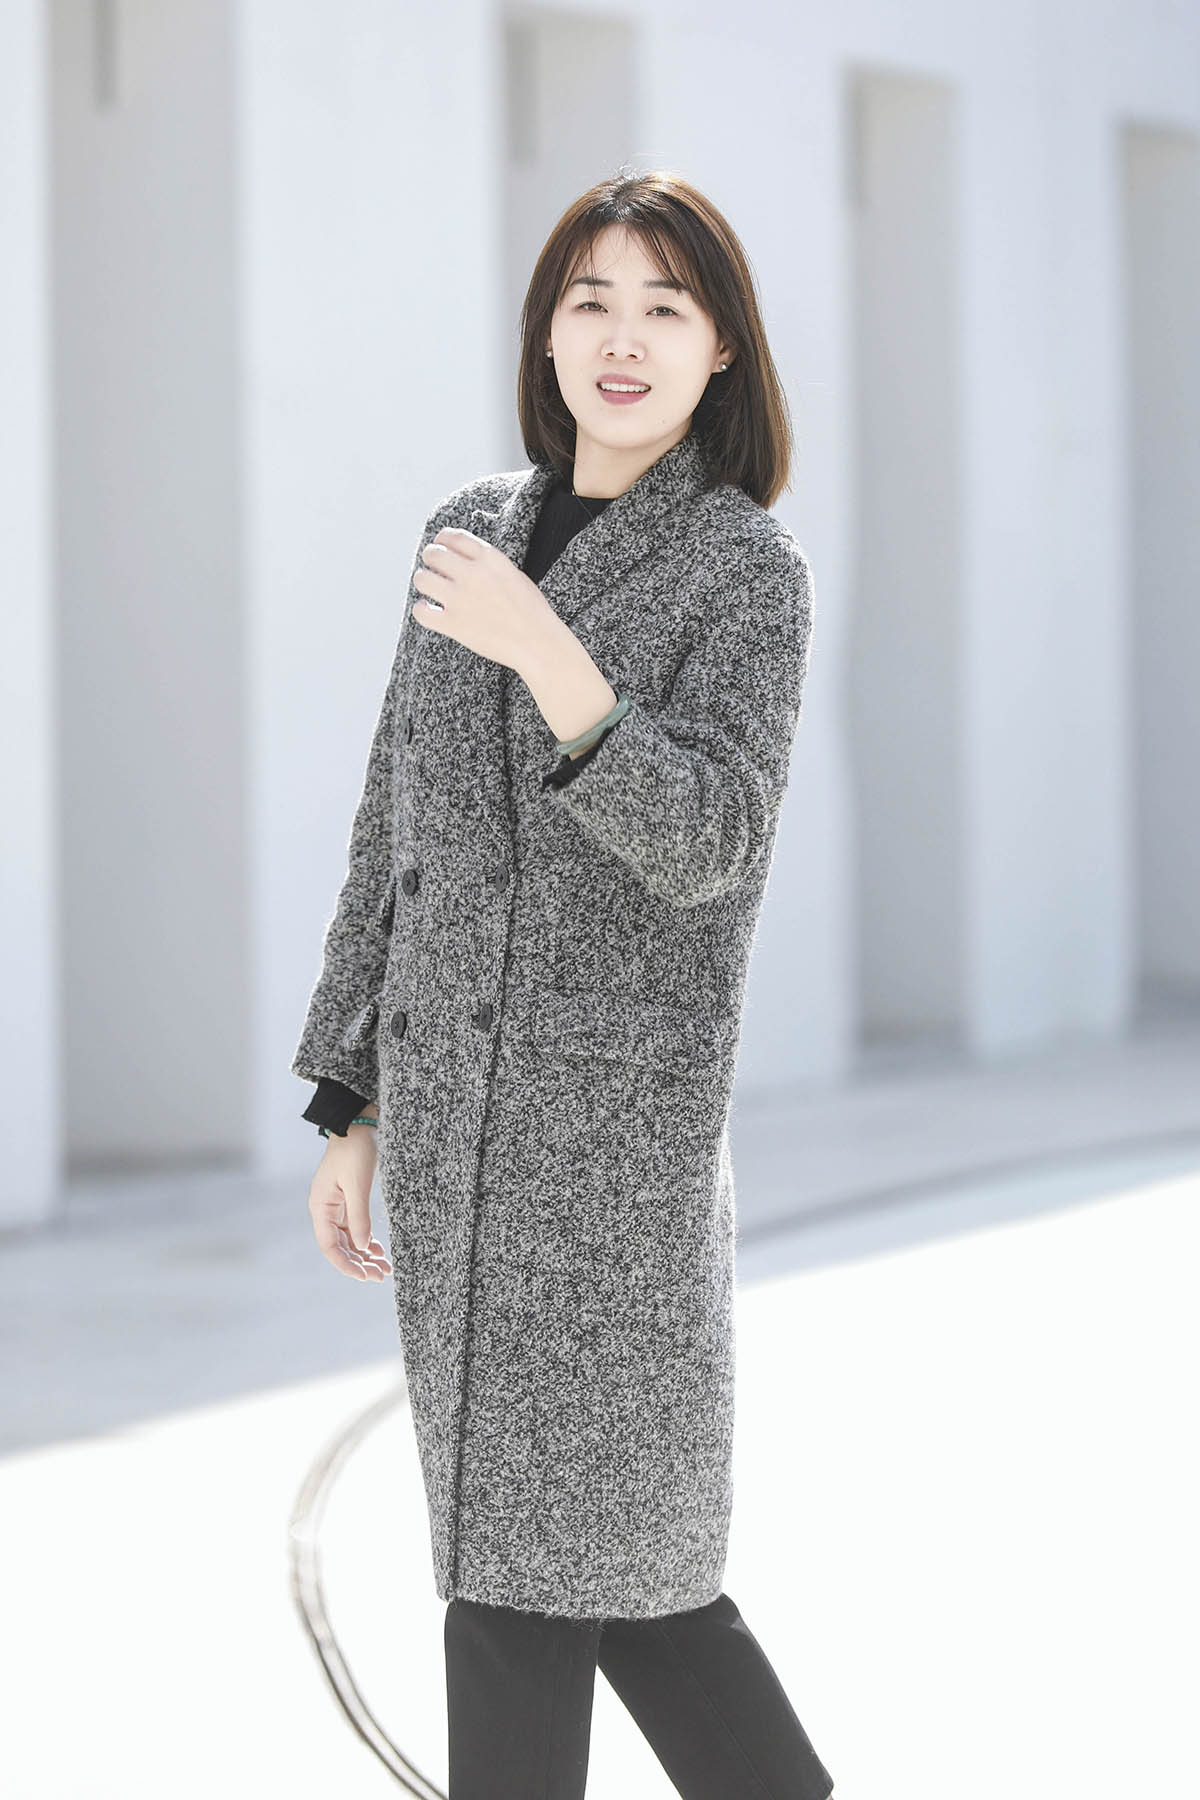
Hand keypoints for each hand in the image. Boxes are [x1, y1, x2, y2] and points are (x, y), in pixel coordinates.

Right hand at [308, 1129, 391, 1281]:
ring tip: (384, 1268)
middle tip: (381, 1276)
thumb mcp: (358, 1184)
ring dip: (365, 1255)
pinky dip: (366, 1241)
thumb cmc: (355, 1149)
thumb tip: (362, 1248)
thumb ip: (359, 1217)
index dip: (346, 1265)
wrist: (359, 1121)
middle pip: (340, 1246)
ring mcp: (337, 1206)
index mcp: (321, 1206)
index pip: (329, 1247)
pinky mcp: (349, 1199)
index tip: (365, 1277)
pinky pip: (355, 1228)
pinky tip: (378, 1251)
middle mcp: (326, 1209)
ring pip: (349, 1239)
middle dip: (359, 1264)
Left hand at [411, 528, 557, 671]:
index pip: (453, 537)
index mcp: (490, 558)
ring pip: (422, 579)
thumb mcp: (514, 575)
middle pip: (433, 554)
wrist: (538, 643)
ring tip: (430, 588)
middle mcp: (472, 574)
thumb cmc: (531, 612)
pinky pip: (421, 612)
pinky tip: (428, 611)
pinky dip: (421, 610)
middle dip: (430, 558)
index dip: (442, 540)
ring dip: (423, 581)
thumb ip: (489, 564)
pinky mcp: (453, 624)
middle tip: (433, 568)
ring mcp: (460, 599)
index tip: (440, 545)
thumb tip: (466, 559)